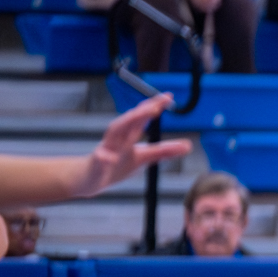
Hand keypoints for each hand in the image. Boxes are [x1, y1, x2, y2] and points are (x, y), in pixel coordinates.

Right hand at [75, 97, 191, 198]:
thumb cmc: (118, 165)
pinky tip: (106, 158)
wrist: (90, 179)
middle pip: (128, 123)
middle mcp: (117, 140)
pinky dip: (102, 159)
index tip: (168, 96)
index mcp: (128, 136)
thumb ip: (164, 151)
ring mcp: (105, 152)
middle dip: (140, 113)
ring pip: (112, 137)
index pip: (142, 118)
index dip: (154, 107)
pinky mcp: (97, 167)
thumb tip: (188, 146)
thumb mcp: (144, 158)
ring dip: (122, 127)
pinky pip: (99, 162)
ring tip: (134, 121)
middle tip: (155, 106)